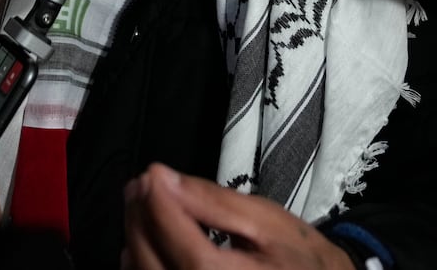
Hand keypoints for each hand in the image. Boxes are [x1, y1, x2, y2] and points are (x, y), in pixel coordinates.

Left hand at [122, 163, 355, 269]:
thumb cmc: (300, 258)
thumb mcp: (267, 221)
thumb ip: (215, 202)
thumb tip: (165, 180)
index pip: (184, 247)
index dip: (160, 208)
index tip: (150, 175)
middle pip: (156, 266)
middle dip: (140, 221)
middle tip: (138, 185)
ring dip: (136, 241)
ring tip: (140, 205)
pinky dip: (142, 266)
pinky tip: (146, 242)